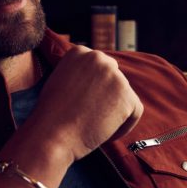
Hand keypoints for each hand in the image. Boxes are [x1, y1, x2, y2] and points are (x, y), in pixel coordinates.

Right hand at [22, 46, 142, 162]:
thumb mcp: (59, 82)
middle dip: (107, 98)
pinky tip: (106, 135)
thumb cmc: (51, 116)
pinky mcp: (127, 96)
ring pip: (124, 96)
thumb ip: (79, 75)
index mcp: (79, 52)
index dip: (95, 90)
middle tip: (92, 117)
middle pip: (114, 79)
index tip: (85, 105)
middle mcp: (98, 57)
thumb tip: (98, 82)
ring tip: (94, 126)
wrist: (51, 134)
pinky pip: (135, 112)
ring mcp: (114, 75)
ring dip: (113, 112)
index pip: (99, 69)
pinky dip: (125, 126)